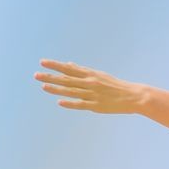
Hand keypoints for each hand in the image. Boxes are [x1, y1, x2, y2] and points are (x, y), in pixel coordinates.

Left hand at [33, 59, 153, 113]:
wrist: (133, 95)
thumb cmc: (114, 85)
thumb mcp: (99, 74)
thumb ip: (82, 71)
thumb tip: (69, 64)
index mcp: (90, 74)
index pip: (69, 68)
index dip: (55, 65)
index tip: (42, 62)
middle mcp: (90, 82)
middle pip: (66, 79)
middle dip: (51, 76)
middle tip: (36, 75)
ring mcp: (92, 94)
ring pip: (71, 90)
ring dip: (56, 88)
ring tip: (43, 86)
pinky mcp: (96, 105)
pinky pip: (81, 104)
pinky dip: (70, 103)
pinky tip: (59, 102)